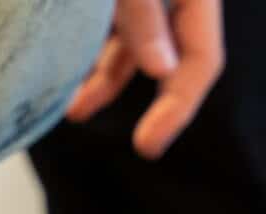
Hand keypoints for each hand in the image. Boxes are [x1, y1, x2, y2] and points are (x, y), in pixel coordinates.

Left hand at [65, 0, 224, 159]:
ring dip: (103, 81)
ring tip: (74, 109)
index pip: (202, 58)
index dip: (179, 106)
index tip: (147, 145)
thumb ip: (144, 15)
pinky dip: (86, 53)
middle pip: (171, 59)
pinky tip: (63, 74)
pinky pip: (104, 28)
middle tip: (143, 146)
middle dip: (154, 104)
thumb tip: (161, 70)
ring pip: (128, 45)